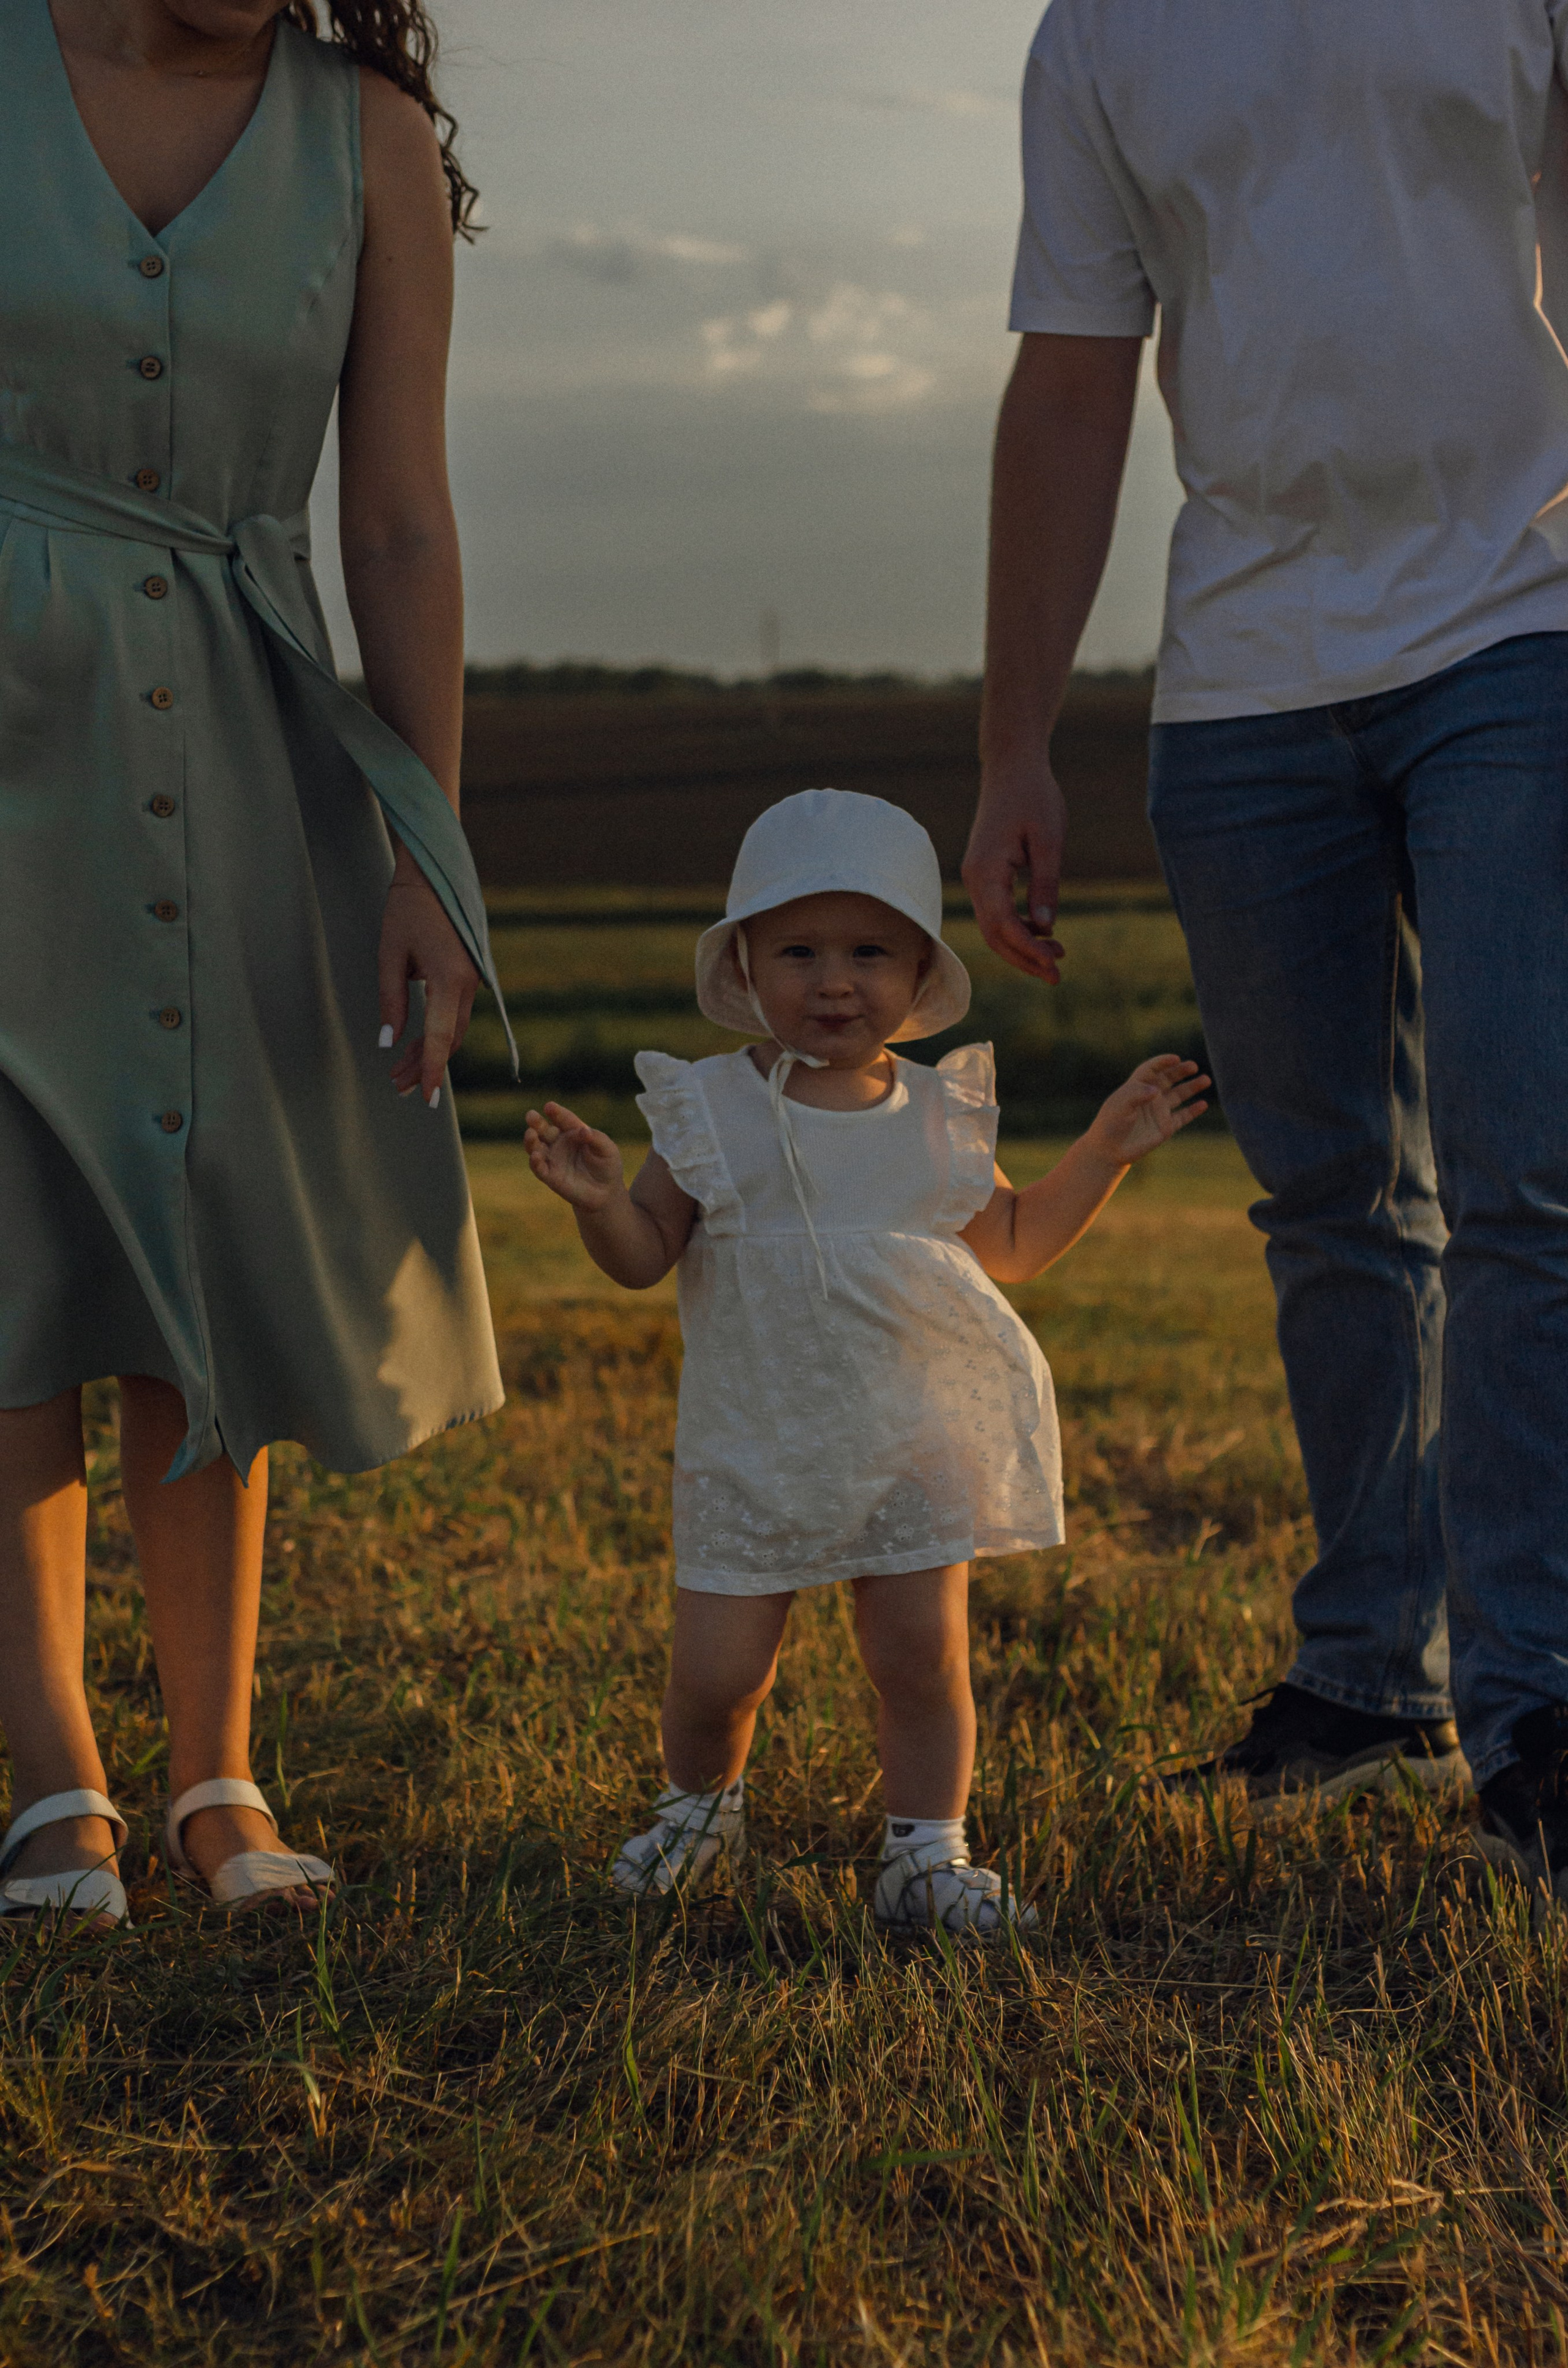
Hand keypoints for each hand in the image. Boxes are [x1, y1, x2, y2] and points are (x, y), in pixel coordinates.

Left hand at [377, 855, 480, 1105]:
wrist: (433, 878)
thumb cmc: (407, 911)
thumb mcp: (390, 955)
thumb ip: (390, 1000)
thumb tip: (388, 1041)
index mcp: (448, 978)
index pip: (442, 1037)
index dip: (433, 1071)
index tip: (426, 1099)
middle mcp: (467, 984)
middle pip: (450, 1040)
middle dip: (426, 1067)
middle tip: (397, 1087)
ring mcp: (471, 981)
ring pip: (453, 1030)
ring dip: (429, 1052)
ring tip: (400, 1072)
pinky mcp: (466, 977)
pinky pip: (454, 1015)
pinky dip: (436, 1034)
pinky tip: (415, 1046)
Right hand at [524, 1102, 625, 1209]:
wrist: (606, 1191)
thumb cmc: (607, 1165)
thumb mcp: (607, 1149)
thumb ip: (595, 1138)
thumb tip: (583, 1131)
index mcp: (573, 1132)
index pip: (563, 1119)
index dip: (556, 1113)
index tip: (549, 1106)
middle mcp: (559, 1143)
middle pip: (544, 1130)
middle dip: (536, 1123)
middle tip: (531, 1116)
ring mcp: (553, 1159)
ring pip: (536, 1147)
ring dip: (531, 1141)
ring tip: (530, 1134)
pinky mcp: (550, 1176)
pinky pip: (539, 1168)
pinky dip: (535, 1162)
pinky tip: (535, 1156)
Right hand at [962, 757, 1067, 981]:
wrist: (1012, 766)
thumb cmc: (1034, 796)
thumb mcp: (1049, 839)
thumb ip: (1045, 883)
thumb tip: (1046, 926)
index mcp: (985, 872)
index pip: (1003, 925)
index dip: (1028, 950)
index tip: (1056, 964)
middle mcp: (973, 879)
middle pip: (994, 935)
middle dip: (1024, 958)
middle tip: (1057, 976)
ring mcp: (976, 877)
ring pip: (993, 927)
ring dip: (1021, 947)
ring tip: (1056, 958)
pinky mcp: (984, 874)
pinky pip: (996, 912)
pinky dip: (1018, 928)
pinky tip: (1043, 933)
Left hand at [1086, 1056, 1210, 1165]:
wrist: (1110, 1149)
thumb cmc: (1110, 1124)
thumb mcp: (1119, 1105)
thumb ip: (1136, 1095)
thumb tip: (1156, 1091)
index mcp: (1136, 1087)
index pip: (1152, 1069)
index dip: (1163, 1062)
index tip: (1175, 1058)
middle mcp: (1150, 1097)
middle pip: (1169, 1078)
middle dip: (1181, 1071)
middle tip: (1193, 1066)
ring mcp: (1159, 1111)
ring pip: (1180, 1095)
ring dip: (1192, 1087)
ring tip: (1206, 1079)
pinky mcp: (1166, 1127)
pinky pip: (1183, 1116)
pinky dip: (1194, 1110)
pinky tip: (1203, 1104)